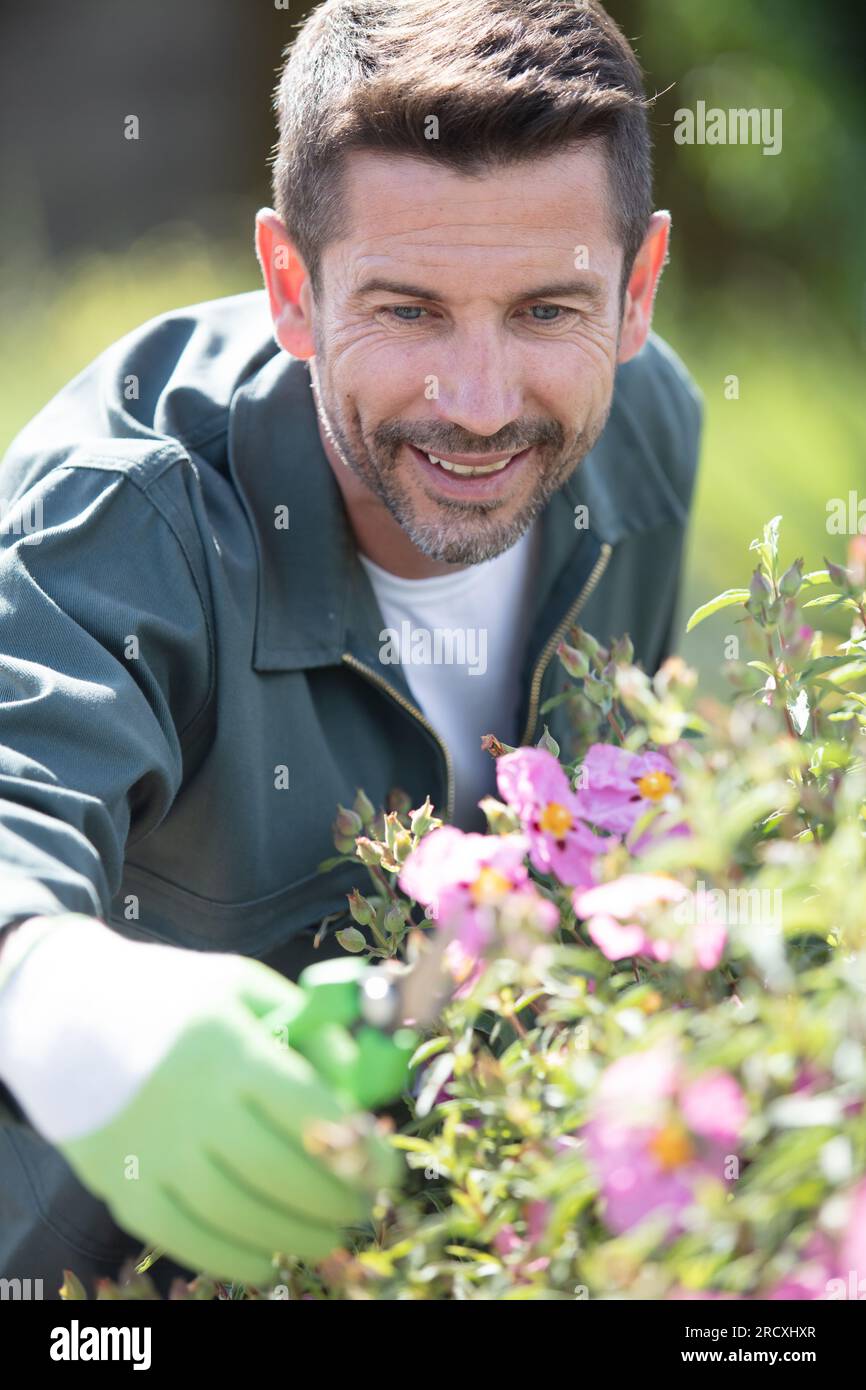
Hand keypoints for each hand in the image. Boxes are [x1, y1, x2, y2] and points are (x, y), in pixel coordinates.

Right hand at [0, 919, 406, 1285]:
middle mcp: (189, 1101)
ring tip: (330, 1235)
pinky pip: (186, 1240)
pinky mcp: (121, 1187)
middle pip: (280, 1171)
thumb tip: (366, 1083)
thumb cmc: (173, 999)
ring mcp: (152, 1150)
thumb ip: (308, 1029)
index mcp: (227, 1045)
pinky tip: (269, 1257)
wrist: (66, 1016)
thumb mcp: (244, 988)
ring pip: (238, 1214)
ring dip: (296, 1235)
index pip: (311, 1110)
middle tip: (364, 1207)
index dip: (361, 1149)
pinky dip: (234, 1258)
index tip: (389, 1168)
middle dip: (335, 1199)